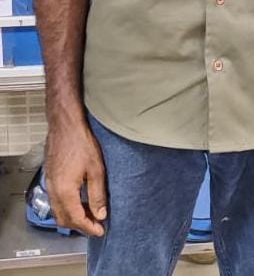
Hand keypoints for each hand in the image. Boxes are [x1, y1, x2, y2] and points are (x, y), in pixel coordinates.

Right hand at [45, 119, 106, 237]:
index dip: (89, 228)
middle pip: (65, 220)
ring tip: (90, 214)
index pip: (76, 219)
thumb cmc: (81, 142)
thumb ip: (97, 195)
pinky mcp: (50, 178)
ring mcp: (49, 184)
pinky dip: (67, 207)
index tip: (101, 230)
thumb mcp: (96, 169)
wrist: (65, 125)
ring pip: (58, 212)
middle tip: (96, 225)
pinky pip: (55, 201)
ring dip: (73, 217)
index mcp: (65, 191)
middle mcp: (54, 191)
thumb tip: (101, 214)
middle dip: (80, 226)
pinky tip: (79, 201)